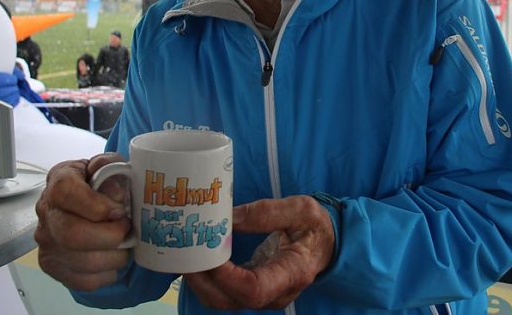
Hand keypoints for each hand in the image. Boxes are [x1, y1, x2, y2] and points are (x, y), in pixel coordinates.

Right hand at [35, 153, 131, 290]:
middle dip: (109, 236)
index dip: (97, 205)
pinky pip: (82, 281)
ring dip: (114, 257)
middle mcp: (46, 213)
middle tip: (126, 231)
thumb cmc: (98, 183)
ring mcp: (47, 242)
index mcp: (58, 182)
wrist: (83, 203)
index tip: (119, 211)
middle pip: (72, 234)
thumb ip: (110, 168)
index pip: (66, 193)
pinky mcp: (52, 266)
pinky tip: (113, 260)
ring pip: (81, 261)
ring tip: (125, 247)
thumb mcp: (105, 166)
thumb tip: (114, 192)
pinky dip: (106, 274)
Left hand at [183, 195, 334, 309]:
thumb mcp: (302, 209)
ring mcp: (263, 296)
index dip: (226, 277)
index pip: (254, 289)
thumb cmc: (316, 227)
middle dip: (202, 280)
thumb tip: (227, 218)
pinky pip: (224, 293)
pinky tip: (196, 259)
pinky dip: (206, 280)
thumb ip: (266, 212)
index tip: (209, 255)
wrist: (327, 244)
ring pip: (223, 301)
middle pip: (231, 300)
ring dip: (200, 282)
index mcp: (293, 272)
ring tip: (185, 255)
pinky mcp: (252, 290)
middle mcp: (277, 293)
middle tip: (184, 253)